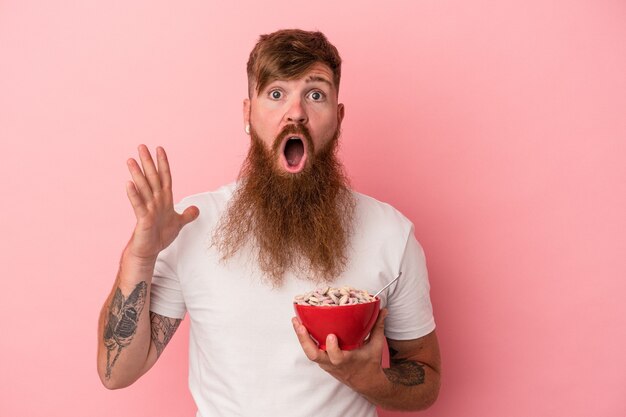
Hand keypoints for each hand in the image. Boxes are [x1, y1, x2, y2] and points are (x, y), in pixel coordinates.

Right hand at [125, 145, 198, 260]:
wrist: (149, 250)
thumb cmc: (160, 235)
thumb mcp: (178, 224)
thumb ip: (187, 215)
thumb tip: (196, 209)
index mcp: (164, 199)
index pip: (164, 177)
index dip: (163, 164)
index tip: (160, 149)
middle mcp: (155, 201)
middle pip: (152, 178)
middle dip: (148, 162)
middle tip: (141, 146)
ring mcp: (148, 208)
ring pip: (143, 188)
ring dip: (137, 174)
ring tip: (130, 160)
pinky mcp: (143, 219)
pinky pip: (138, 205)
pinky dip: (134, 194)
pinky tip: (128, 183)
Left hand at [292, 309, 388, 392]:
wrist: (366, 382)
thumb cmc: (370, 363)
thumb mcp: (376, 346)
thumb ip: (378, 327)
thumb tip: (383, 310)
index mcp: (347, 360)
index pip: (336, 357)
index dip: (332, 348)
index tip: (331, 335)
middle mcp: (333, 363)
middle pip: (314, 355)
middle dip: (304, 340)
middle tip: (300, 325)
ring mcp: (326, 363)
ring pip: (309, 353)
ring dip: (301, 337)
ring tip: (295, 321)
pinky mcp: (323, 361)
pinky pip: (311, 351)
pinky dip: (305, 339)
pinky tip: (301, 326)